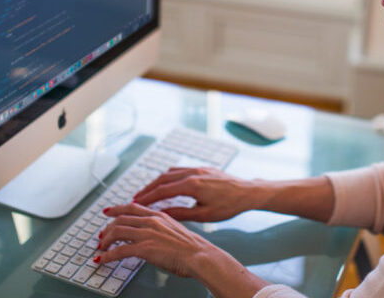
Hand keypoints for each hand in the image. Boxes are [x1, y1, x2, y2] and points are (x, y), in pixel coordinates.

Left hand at [94, 202, 220, 277]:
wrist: (200, 256)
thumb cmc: (193, 248)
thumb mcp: (176, 231)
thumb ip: (162, 229)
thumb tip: (153, 236)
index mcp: (159, 215)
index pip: (132, 207)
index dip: (117, 208)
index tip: (108, 211)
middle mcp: (151, 221)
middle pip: (121, 218)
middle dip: (107, 228)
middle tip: (101, 236)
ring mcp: (147, 234)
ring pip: (117, 232)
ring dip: (105, 241)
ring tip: (101, 249)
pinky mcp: (145, 248)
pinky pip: (119, 250)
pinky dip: (107, 255)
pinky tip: (102, 260)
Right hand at [133, 167, 257, 221]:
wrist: (248, 192)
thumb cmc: (229, 206)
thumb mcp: (204, 215)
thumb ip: (181, 214)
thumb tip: (162, 214)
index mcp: (192, 185)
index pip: (163, 190)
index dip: (147, 197)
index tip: (135, 203)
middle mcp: (193, 173)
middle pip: (162, 179)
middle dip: (147, 189)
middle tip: (135, 198)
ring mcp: (198, 168)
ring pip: (170, 172)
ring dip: (157, 182)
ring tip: (147, 192)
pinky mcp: (202, 168)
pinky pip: (180, 169)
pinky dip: (169, 176)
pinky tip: (165, 183)